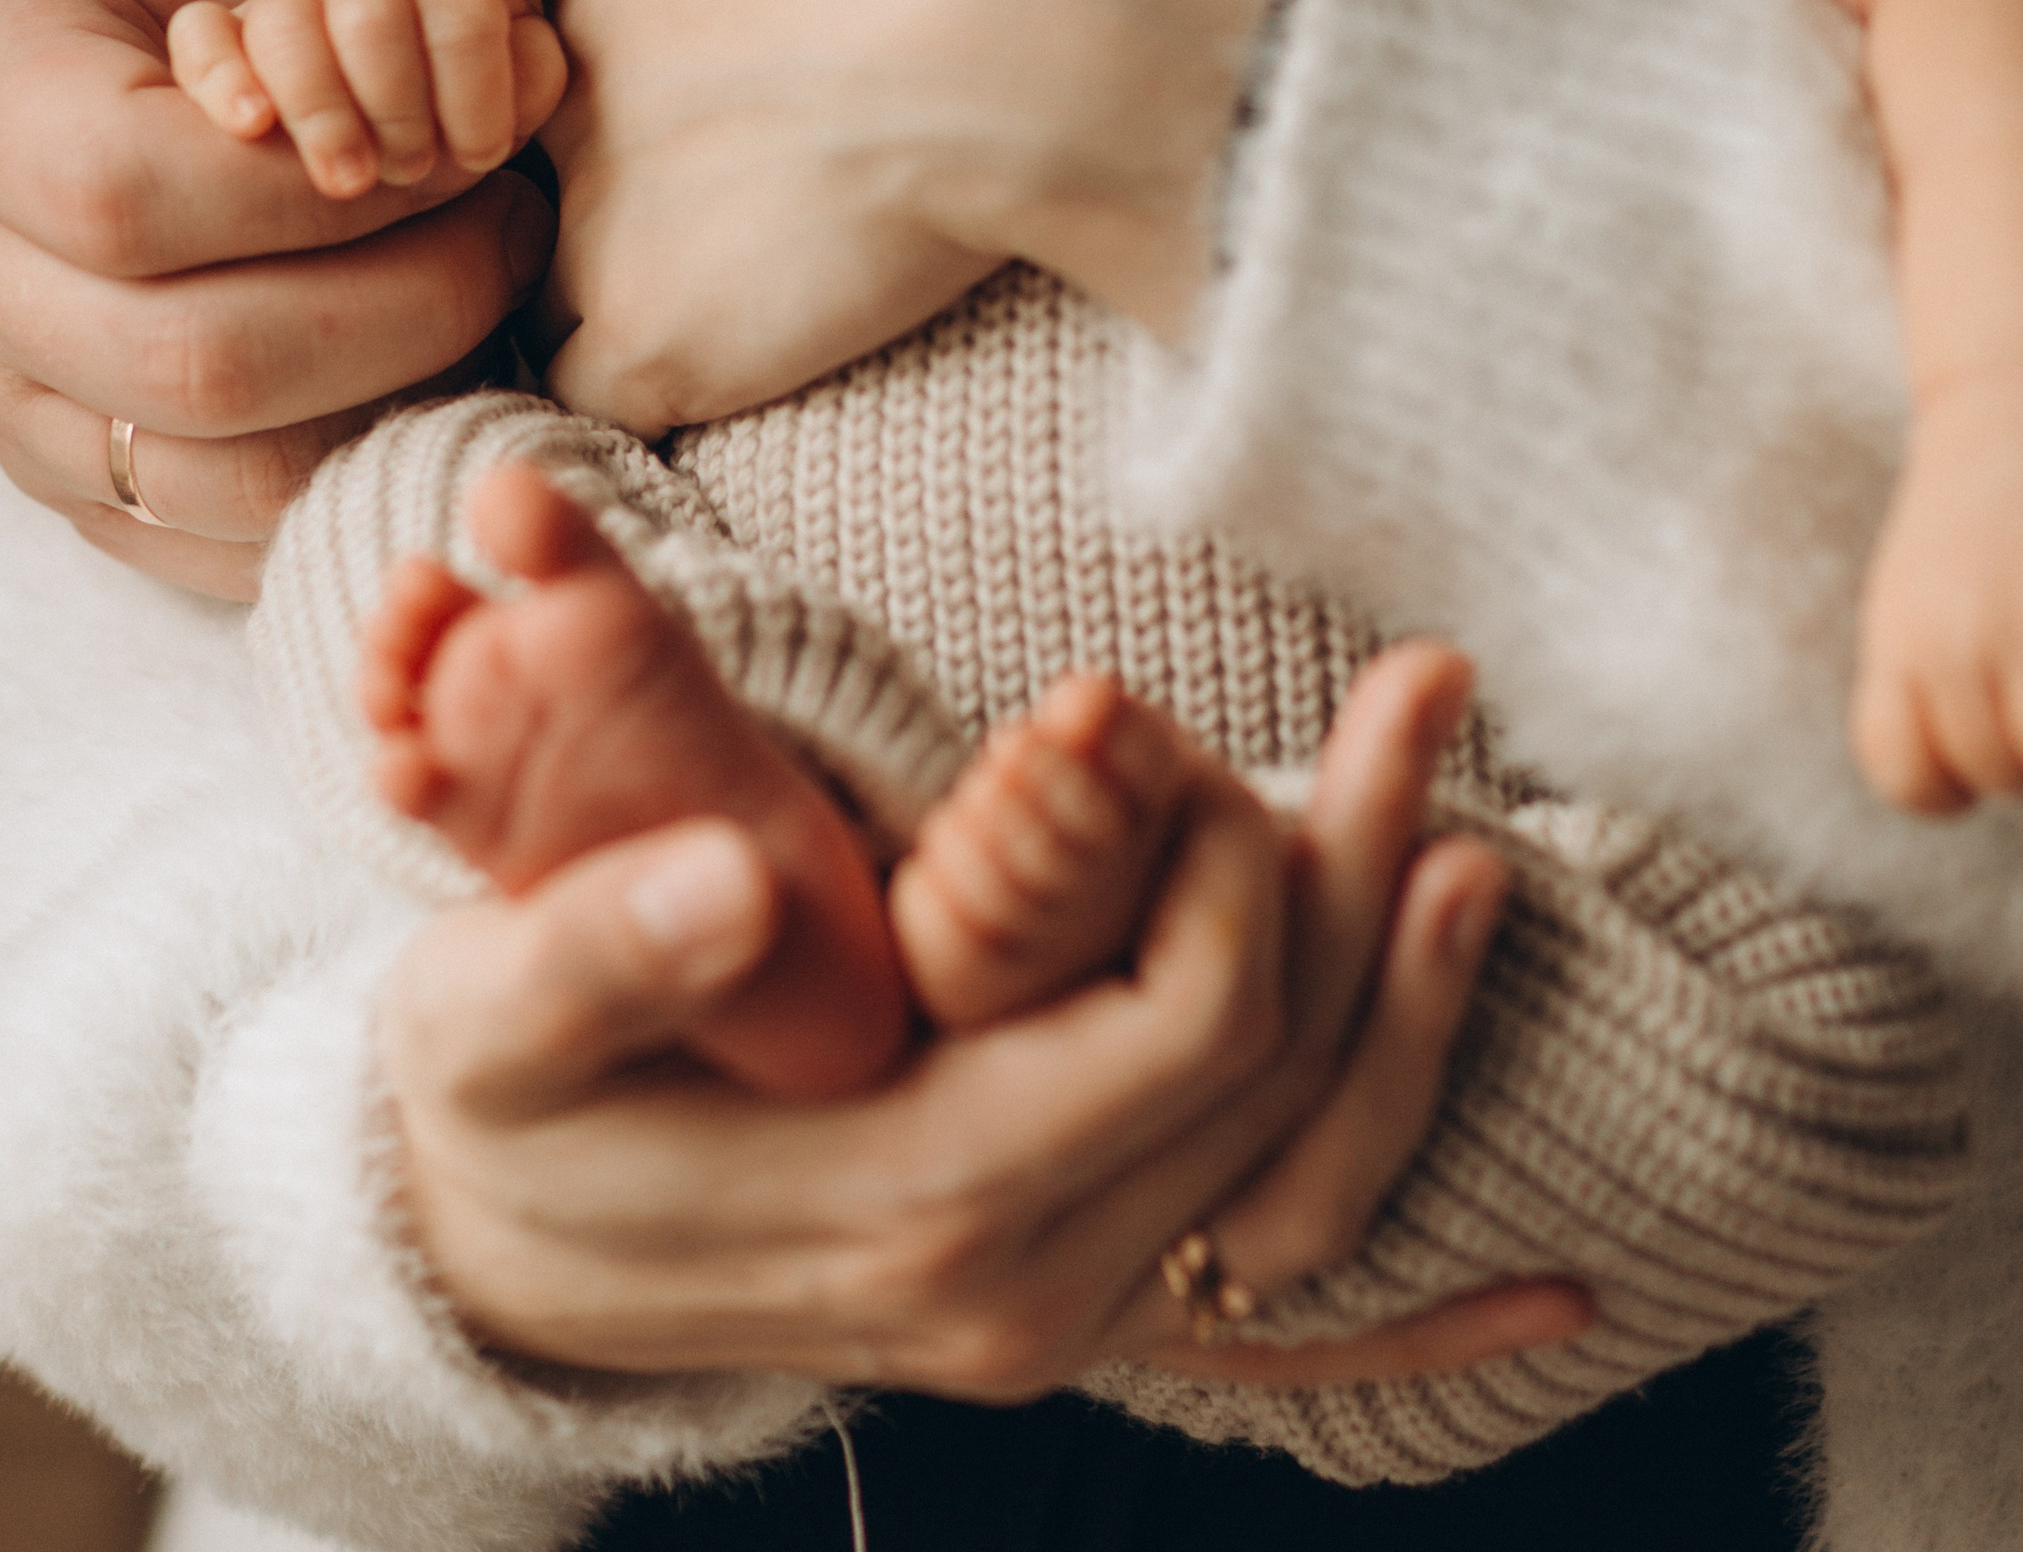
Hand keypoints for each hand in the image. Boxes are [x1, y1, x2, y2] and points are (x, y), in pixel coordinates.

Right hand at [0, 0, 568, 599]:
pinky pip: (244, 548)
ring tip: (493, 291)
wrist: (84, 62)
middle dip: (410, 299)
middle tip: (517, 219)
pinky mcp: (95, 500)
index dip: (313, 187)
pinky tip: (453, 374)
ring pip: (234, 482)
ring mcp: (20, 409)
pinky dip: (376, 473)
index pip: (126, 194)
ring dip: (412, 395)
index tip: (439, 137)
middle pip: (199, 363)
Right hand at [387, 641, 1591, 1388]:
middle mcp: (1020, 1291)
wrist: (475, 1256)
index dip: (1231, 859)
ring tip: (1481, 831)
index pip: (1178, 1032)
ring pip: (1307, 1174)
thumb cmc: (489, 1098)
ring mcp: (1056, 1322)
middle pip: (1278, 1080)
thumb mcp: (484, 1009)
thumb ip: (598, 946)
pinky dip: (1421, 1322)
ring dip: (1418, 1007)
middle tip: (1426, 683)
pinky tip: (1548, 1291)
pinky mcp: (1061, 1311)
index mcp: (911, 1198)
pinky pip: (1278, 1339)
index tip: (1203, 699)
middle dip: (1371, 869)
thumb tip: (731, 876)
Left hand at [543, 0, 1283, 429]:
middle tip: (759, 190)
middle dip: (613, 188)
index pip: (537, 44)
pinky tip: (760, 359)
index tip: (748, 76)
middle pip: (532, 170)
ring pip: (552, 289)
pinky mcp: (661, 340)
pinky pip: (607, 401)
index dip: (630, 69)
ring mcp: (597, 222)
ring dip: (633, 295)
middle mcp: (560, 90)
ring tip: (768, 288)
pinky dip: (666, 392)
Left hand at [1849, 378, 2022, 815]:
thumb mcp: (1912, 601)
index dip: (1956, 781)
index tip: (1987, 734)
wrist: (2016, 395)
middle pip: (2010, 777)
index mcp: (1896, 646)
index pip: (1907, 778)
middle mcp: (1954, 639)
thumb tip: (1963, 776)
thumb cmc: (1973, 514)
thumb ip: (1927, 684)